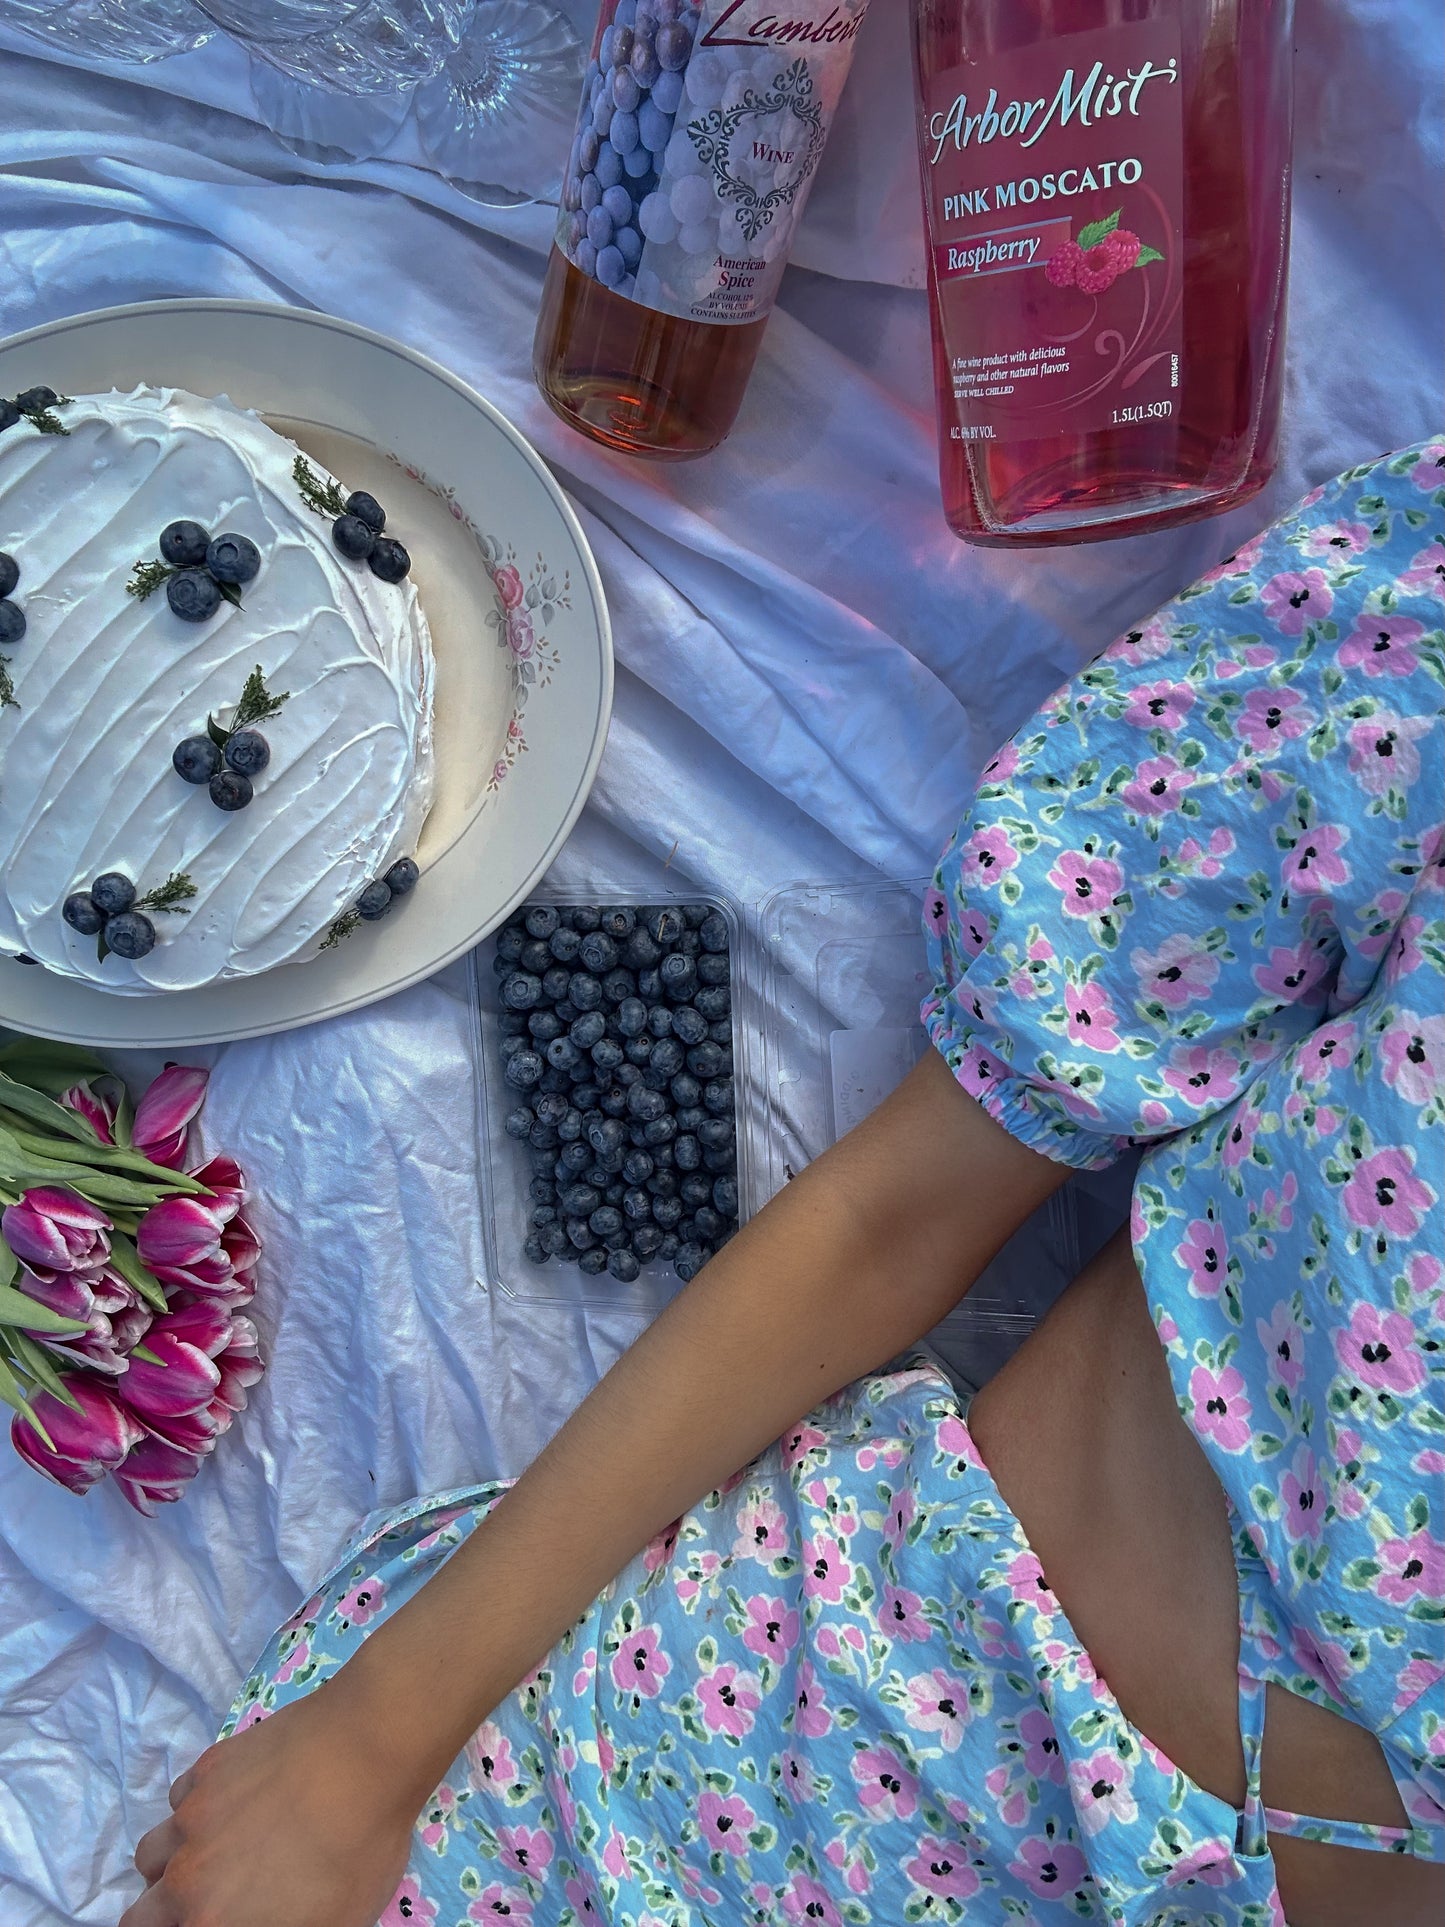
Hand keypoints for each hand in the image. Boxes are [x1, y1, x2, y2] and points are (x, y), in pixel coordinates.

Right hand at [121, 1690, 418, 1926]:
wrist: (365, 1753)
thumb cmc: (360, 1850)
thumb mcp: (334, 1924)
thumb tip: (261, 1917)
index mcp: (211, 1924)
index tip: (211, 1919)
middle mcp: (185, 1878)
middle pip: (138, 1917)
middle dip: (162, 1919)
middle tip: (205, 1906)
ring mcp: (191, 1818)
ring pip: (150, 1857)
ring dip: (169, 1866)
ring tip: (215, 1856)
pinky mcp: (205, 1769)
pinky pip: (179, 1802)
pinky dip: (195, 1810)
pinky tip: (236, 1802)